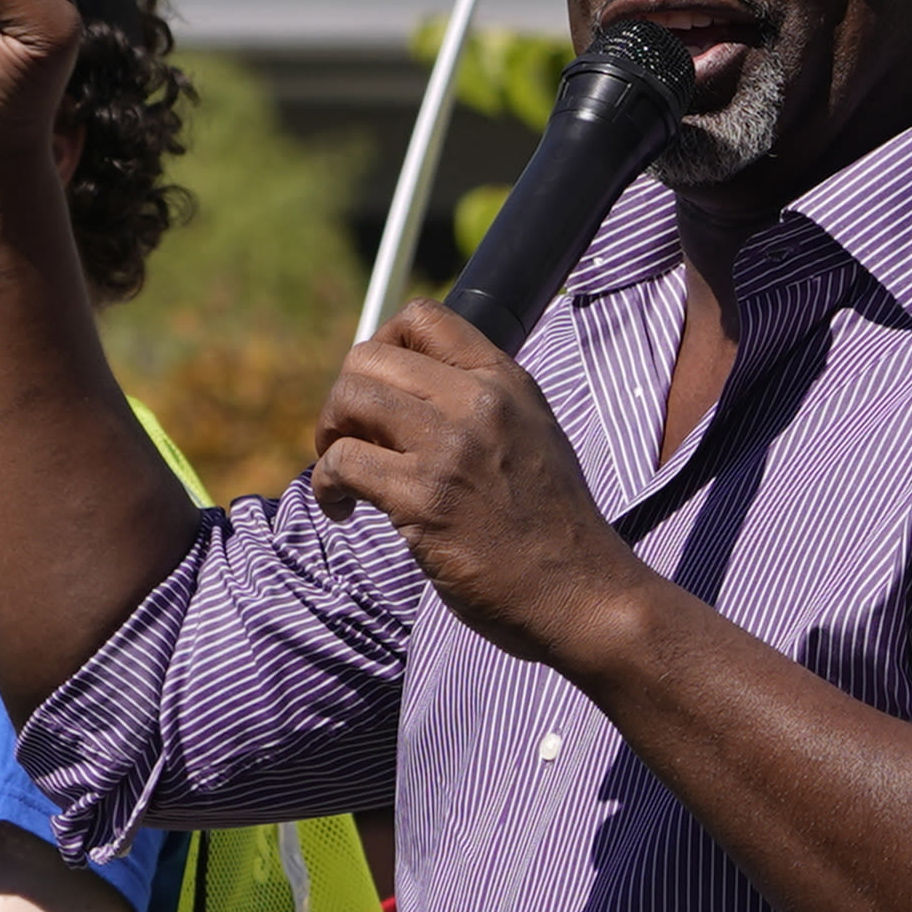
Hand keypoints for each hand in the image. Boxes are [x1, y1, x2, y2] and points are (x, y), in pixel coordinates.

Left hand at [310, 308, 638, 665]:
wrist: (585, 595)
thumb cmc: (553, 530)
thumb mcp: (534, 438)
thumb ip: (481, 407)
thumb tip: (405, 394)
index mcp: (507, 383)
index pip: (424, 317)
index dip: (382, 344)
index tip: (377, 389)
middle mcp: (480, 403)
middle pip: (370, 357)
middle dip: (343, 397)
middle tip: (348, 438)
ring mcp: (452, 448)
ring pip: (349, 400)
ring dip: (328, 437)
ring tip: (341, 474)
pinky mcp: (425, 498)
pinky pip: (342, 464)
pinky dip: (326, 487)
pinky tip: (342, 510)